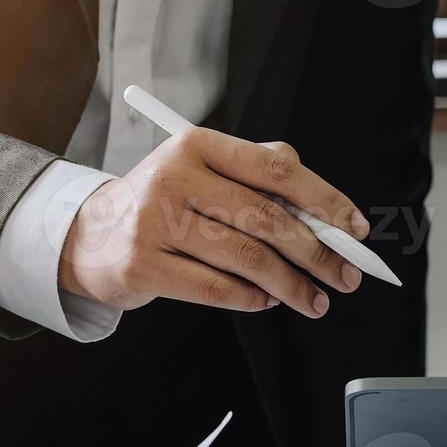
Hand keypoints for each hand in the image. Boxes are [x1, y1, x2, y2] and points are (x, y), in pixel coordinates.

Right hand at [60, 128, 370, 319]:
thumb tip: (326, 210)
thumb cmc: (164, 203)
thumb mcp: (202, 171)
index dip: (325, 201)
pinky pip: (218, 289)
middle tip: (347, 276)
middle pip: (267, 219)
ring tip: (316, 300)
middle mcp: (174, 178)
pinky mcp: (145, 266)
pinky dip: (253, 299)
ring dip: (292, 286)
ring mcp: (155, 223)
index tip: (356, 229)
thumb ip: (259, 177)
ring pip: (247, 259)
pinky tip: (268, 301)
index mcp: (196, 145)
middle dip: (318, 253)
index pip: (276, 170)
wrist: (90, 235)